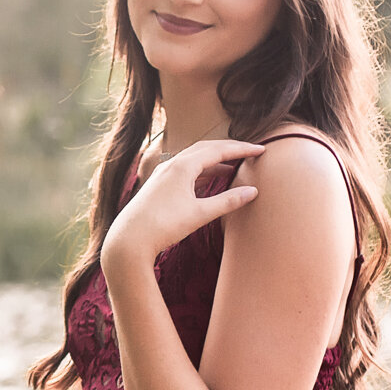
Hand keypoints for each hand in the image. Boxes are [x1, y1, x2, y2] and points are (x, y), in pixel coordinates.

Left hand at [102, 138, 264, 267]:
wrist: (129, 241)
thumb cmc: (163, 226)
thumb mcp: (200, 214)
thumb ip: (227, 201)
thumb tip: (253, 191)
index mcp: (183, 166)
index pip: (218, 150)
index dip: (242, 149)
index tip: (262, 149)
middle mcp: (171, 164)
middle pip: (206, 148)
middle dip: (229, 149)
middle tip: (250, 152)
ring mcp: (162, 174)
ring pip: (194, 159)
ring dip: (215, 160)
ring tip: (234, 167)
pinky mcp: (158, 185)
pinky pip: (185, 170)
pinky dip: (202, 171)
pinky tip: (210, 181)